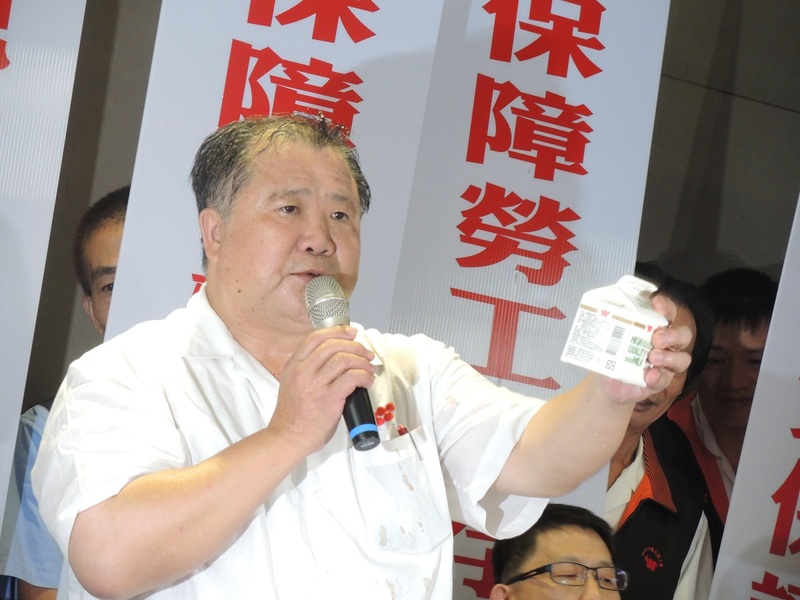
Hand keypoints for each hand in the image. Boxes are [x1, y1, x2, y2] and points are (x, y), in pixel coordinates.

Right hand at [268, 326, 375, 455]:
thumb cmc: (293, 415)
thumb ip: (307, 368)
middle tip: (365, 353)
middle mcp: (303, 372)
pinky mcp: (328, 399)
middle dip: (355, 346)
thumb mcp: (292, 383)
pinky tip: (367, 380)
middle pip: (333, 345)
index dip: (337, 331)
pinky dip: (364, 375)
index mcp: (294, 366)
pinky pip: (352, 377)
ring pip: (343, 359)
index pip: (316, 338)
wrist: (287, 437)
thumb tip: (334, 357)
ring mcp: (315, 385)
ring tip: (368, 369)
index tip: (351, 333)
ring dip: (361, 361)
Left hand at [598, 293, 692, 404]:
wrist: (605, 382)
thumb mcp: (609, 335)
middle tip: (656, 338)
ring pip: (683, 359)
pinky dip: (658, 377)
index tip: (657, 303)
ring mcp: (666, 363)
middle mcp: (667, 343)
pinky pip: (666, 379)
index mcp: (655, 327)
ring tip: (653, 357)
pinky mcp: (660, 381)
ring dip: (669, 357)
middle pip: (684, 335)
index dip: (667, 306)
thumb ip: (611, 321)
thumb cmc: (611, 352)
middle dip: (673, 334)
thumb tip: (600, 304)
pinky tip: (649, 375)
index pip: (669, 313)